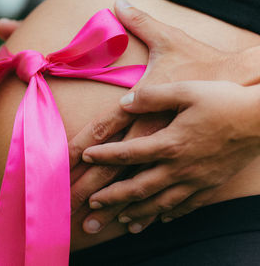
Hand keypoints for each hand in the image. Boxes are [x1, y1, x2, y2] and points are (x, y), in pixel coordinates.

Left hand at [68, 0, 259, 233]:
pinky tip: (160, 218)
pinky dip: (169, 214)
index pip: (128, 153)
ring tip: (118, 221)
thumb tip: (124, 102)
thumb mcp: (186, 90)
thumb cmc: (224, 100)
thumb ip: (152, 96)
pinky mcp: (210, 185)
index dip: (105, 155)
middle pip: (138, 188)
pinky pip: (186, 206)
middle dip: (112, 197)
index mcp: (170, 143)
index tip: (86, 157)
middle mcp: (179, 167)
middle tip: (92, 203)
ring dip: (136, 212)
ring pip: (159, 203)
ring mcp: (195, 180)